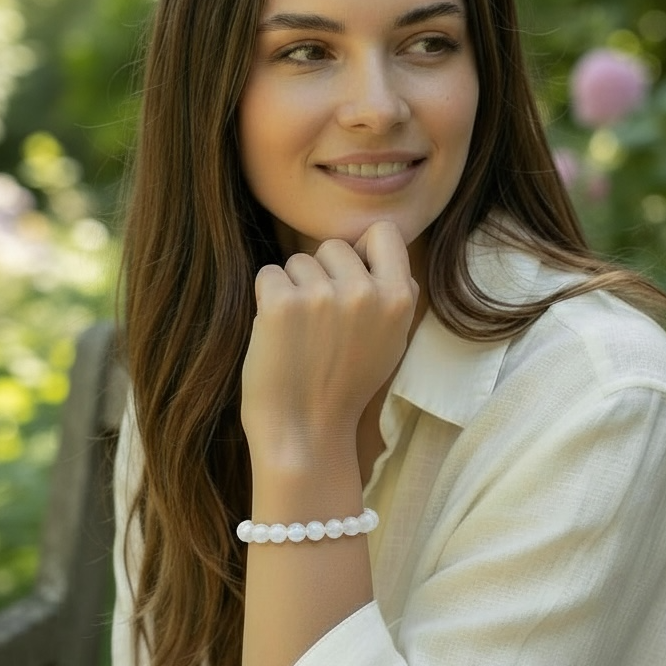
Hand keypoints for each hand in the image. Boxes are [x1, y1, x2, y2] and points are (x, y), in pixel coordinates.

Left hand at [240, 221, 418, 461]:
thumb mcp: (392, 343)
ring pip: (298, 261)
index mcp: (399, 298)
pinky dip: (266, 299)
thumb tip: (382, 253)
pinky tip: (276, 333)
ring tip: (299, 333)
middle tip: (319, 321)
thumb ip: (394, 296)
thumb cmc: (345, 388)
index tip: (350, 278)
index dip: (363, 250)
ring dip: (292, 288)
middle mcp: (365, 291)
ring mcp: (323, 295)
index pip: (384, 232)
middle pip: (333, 246)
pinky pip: (268, 275)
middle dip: (322, 274)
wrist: (305, 432)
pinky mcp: (282, 303)